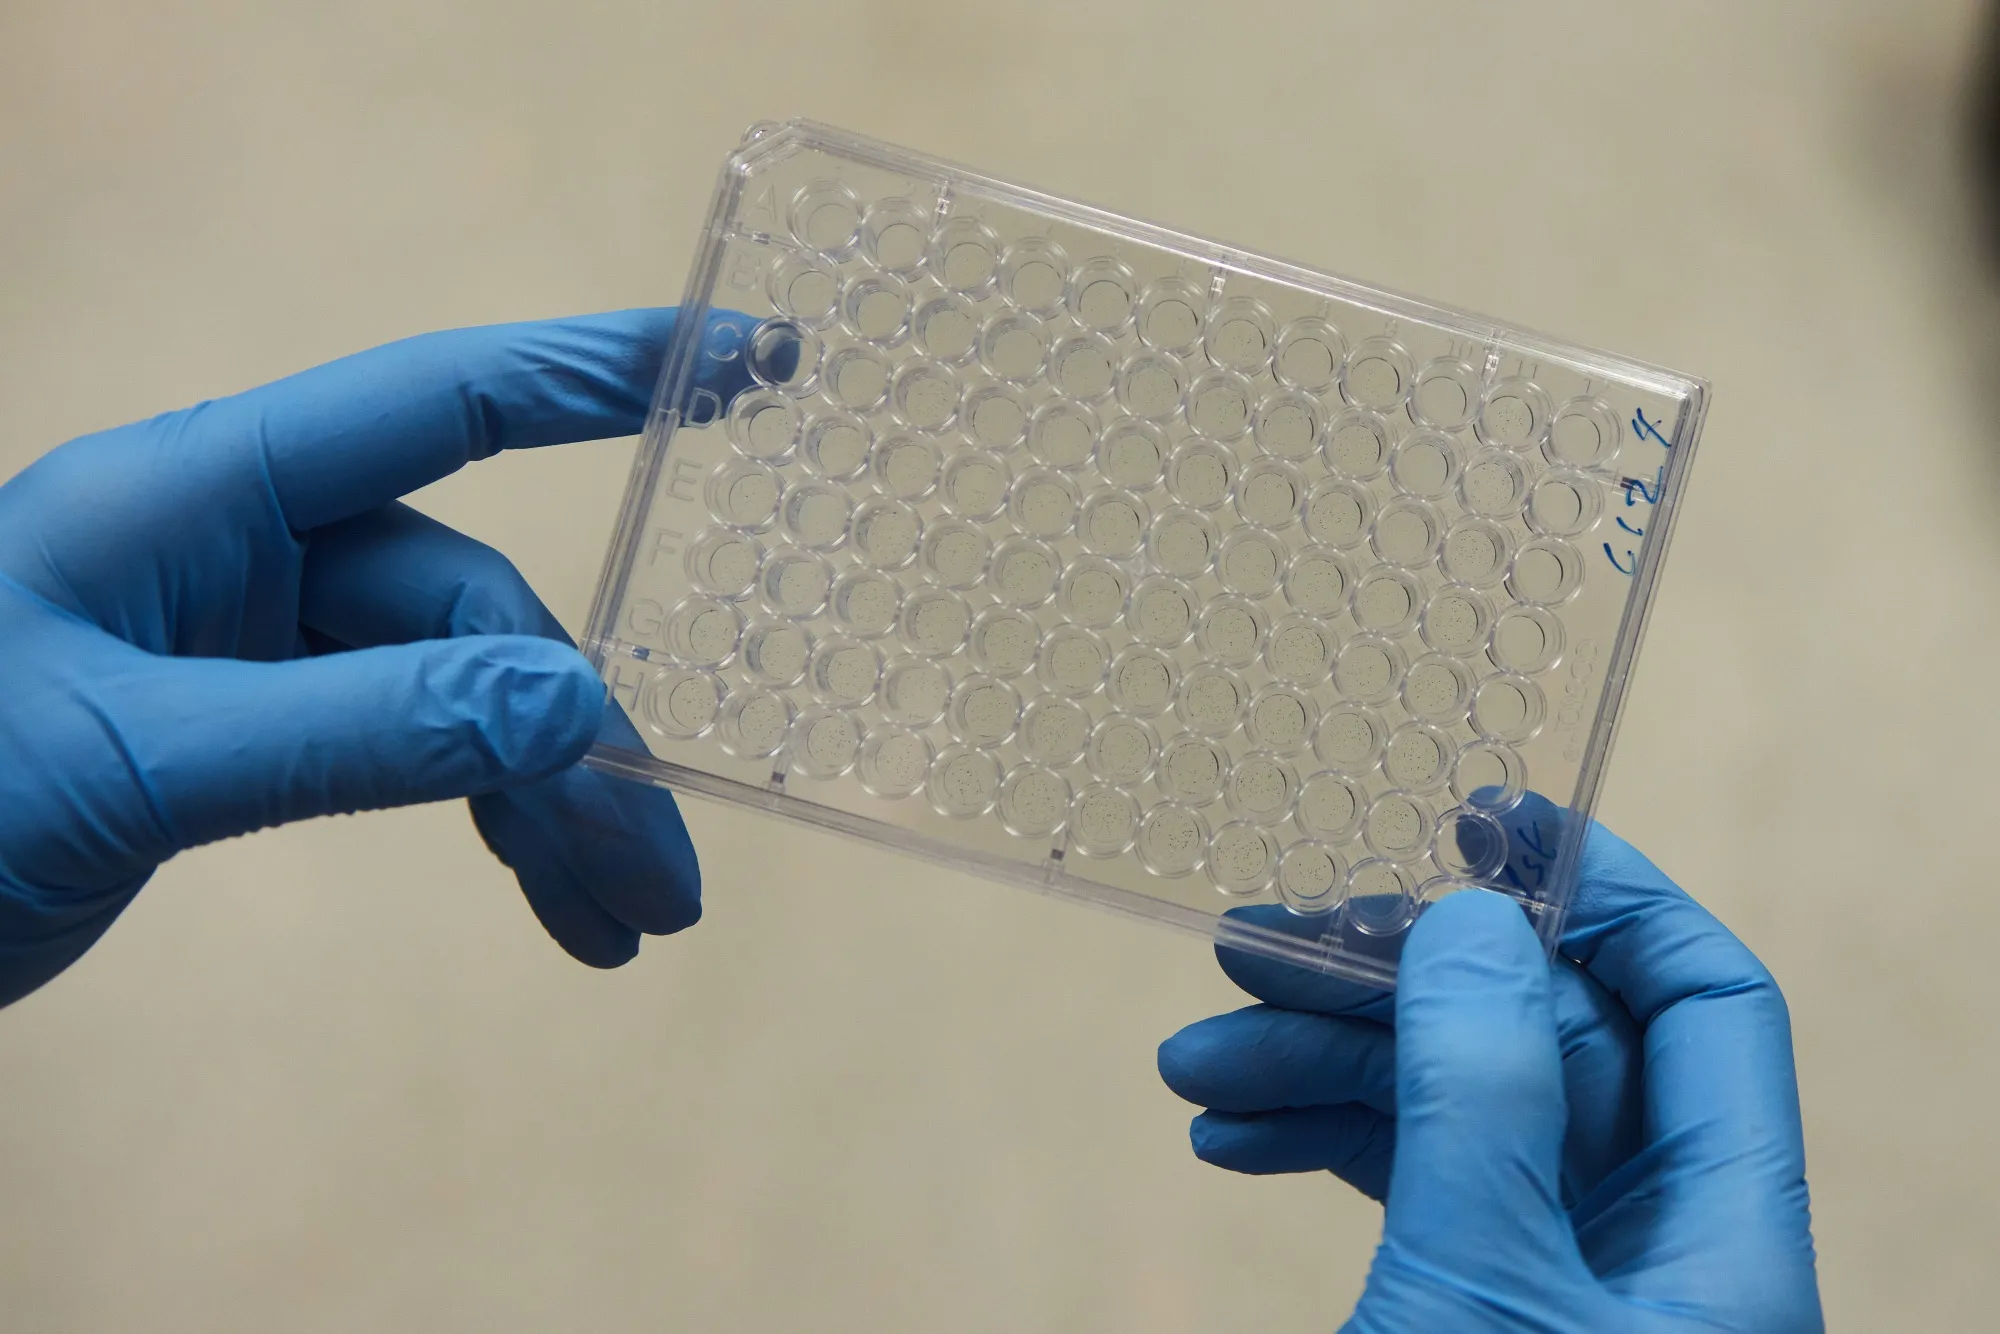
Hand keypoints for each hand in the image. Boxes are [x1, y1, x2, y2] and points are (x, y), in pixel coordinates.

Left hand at [0, 309, 746, 1005]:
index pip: (444, 400)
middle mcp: (241, 549)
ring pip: (459, 698)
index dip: (603, 370)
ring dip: (549, 808)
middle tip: (662, 873)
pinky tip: (552, 912)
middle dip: (574, 741)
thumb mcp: (133, 764)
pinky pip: (411, 758)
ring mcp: (250, 644)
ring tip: (627, 926)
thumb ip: (359, 729)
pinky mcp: (249, 734)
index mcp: (199, 494)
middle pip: (474, 609)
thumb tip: (572, 711)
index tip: (752, 361)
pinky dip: (485, 829)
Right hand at [1158, 795, 1822, 1331]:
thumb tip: (1478, 922)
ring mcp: (1563, 1292)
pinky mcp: (1480, 1319)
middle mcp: (1656, 1255)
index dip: (1604, 895)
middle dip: (1391, 990)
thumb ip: (1486, 1096)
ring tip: (1194, 1057)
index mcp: (1724, 1243)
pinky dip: (1321, 1149)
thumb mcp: (1480, 1291)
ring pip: (1454, 1120)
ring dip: (1322, 1070)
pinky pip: (1413, 1194)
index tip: (1482, 816)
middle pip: (1542, 1051)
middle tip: (1256, 940)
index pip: (1703, 1006)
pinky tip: (1230, 1134)